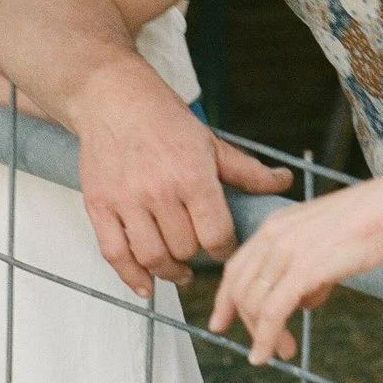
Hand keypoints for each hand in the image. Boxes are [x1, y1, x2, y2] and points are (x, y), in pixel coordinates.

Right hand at [68, 65, 293, 295]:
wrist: (113, 98)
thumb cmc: (164, 119)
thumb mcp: (212, 142)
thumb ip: (247, 171)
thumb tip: (284, 182)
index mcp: (192, 175)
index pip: (216, 235)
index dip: (225, 248)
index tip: (225, 246)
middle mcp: (159, 191)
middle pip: (185, 249)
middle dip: (196, 254)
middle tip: (198, 248)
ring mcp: (126, 200)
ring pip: (152, 257)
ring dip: (169, 271)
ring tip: (179, 269)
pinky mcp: (99, 205)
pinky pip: (114, 253)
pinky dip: (131, 276)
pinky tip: (146, 285)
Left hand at [209, 179, 382, 363]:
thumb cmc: (365, 223)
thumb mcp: (323, 242)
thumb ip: (308, 271)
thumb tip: (305, 302)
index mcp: (274, 226)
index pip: (236, 267)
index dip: (224, 298)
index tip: (220, 321)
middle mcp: (272, 237)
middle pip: (241, 289)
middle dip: (247, 324)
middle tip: (263, 349)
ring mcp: (285, 253)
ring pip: (254, 303)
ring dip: (261, 336)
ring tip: (278, 353)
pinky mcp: (302, 270)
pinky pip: (272, 311)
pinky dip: (265, 337)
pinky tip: (268, 352)